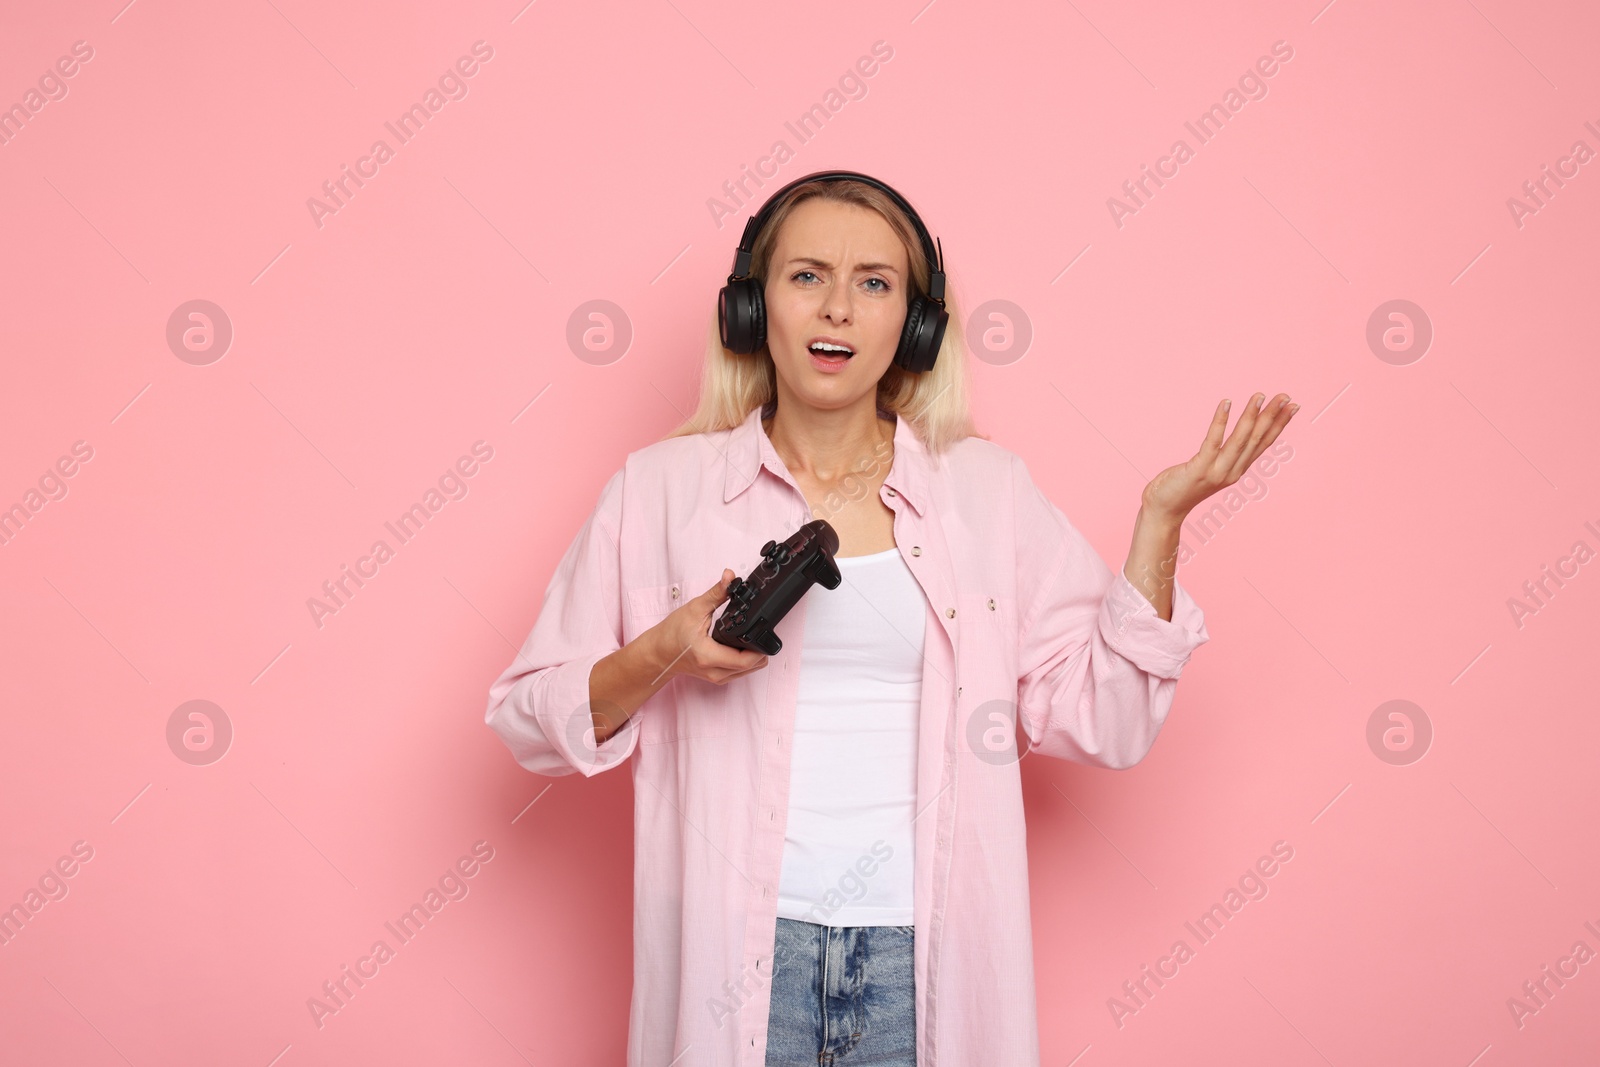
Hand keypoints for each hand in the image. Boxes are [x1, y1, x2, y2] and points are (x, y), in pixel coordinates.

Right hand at [649, 569, 769, 684]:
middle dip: (760, 649)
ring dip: (755, 656)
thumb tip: (730, 577)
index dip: (760, 646)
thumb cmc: (672, 633)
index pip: (746, 660)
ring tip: (751, 637)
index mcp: (708, 655)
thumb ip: (716, 593)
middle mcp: (714, 671)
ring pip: (748, 672)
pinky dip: (746, 662)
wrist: (658, 652)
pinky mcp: (717, 678)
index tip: (763, 630)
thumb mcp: (695, 609)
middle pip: (752, 666)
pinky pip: (739, 673)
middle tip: (760, 630)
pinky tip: (742, 647)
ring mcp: (716, 678)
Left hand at [1141, 392, 1297, 520]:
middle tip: (1284, 395)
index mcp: (1237, 470)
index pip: (1263, 443)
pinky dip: (1220, 421)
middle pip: (1257, 439)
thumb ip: (1224, 456)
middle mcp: (1232, 471)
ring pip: (1239, 439)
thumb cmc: (1184, 486)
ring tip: (1259, 396)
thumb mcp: (1211, 469)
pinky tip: (1226, 402)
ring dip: (1251, 416)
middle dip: (1272, 416)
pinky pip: (1213, 441)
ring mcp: (1217, 471)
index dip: (1279, 425)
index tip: (1292, 406)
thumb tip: (1236, 436)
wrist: (1165, 511)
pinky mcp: (1200, 469)